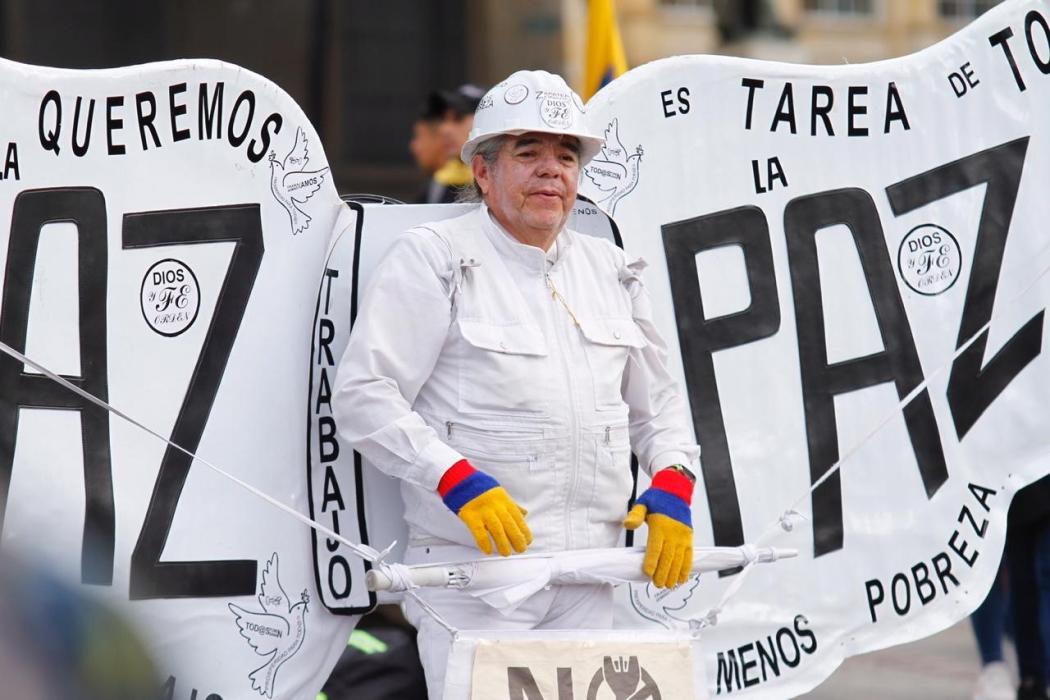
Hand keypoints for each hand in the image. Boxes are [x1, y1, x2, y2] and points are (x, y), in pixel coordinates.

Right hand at [438, 460, 531, 555]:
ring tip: (506, 553)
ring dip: (503, 543)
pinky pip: (479, 531)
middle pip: (509, 524)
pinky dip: (484, 542)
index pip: (518, 518)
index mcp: (504, 501)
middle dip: (517, 539)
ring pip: (496, 529)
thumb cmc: (482, 489)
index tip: (528, 541)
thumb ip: (512, 505)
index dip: (524, 530)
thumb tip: (524, 514)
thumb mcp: (500, 494)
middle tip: (520, 550)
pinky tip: (488, 550)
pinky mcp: (471, 516)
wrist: (462, 481)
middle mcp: (496, 506)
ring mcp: (483, 511)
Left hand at [623, 467, 693, 587]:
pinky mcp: (689, 539)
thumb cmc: (658, 499)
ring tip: (668, 585)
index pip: (655, 547)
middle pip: (668, 557)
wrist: (676, 492)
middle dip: (663, 573)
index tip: (648, 573)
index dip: (652, 561)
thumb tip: (628, 524)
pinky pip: (689, 556)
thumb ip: (635, 515)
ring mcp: (682, 537)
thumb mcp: (643, 503)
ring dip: (674, 574)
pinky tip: (681, 579)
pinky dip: (686, 569)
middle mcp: (673, 533)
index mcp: (660, 526)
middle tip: (657, 584)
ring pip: (679, 560)